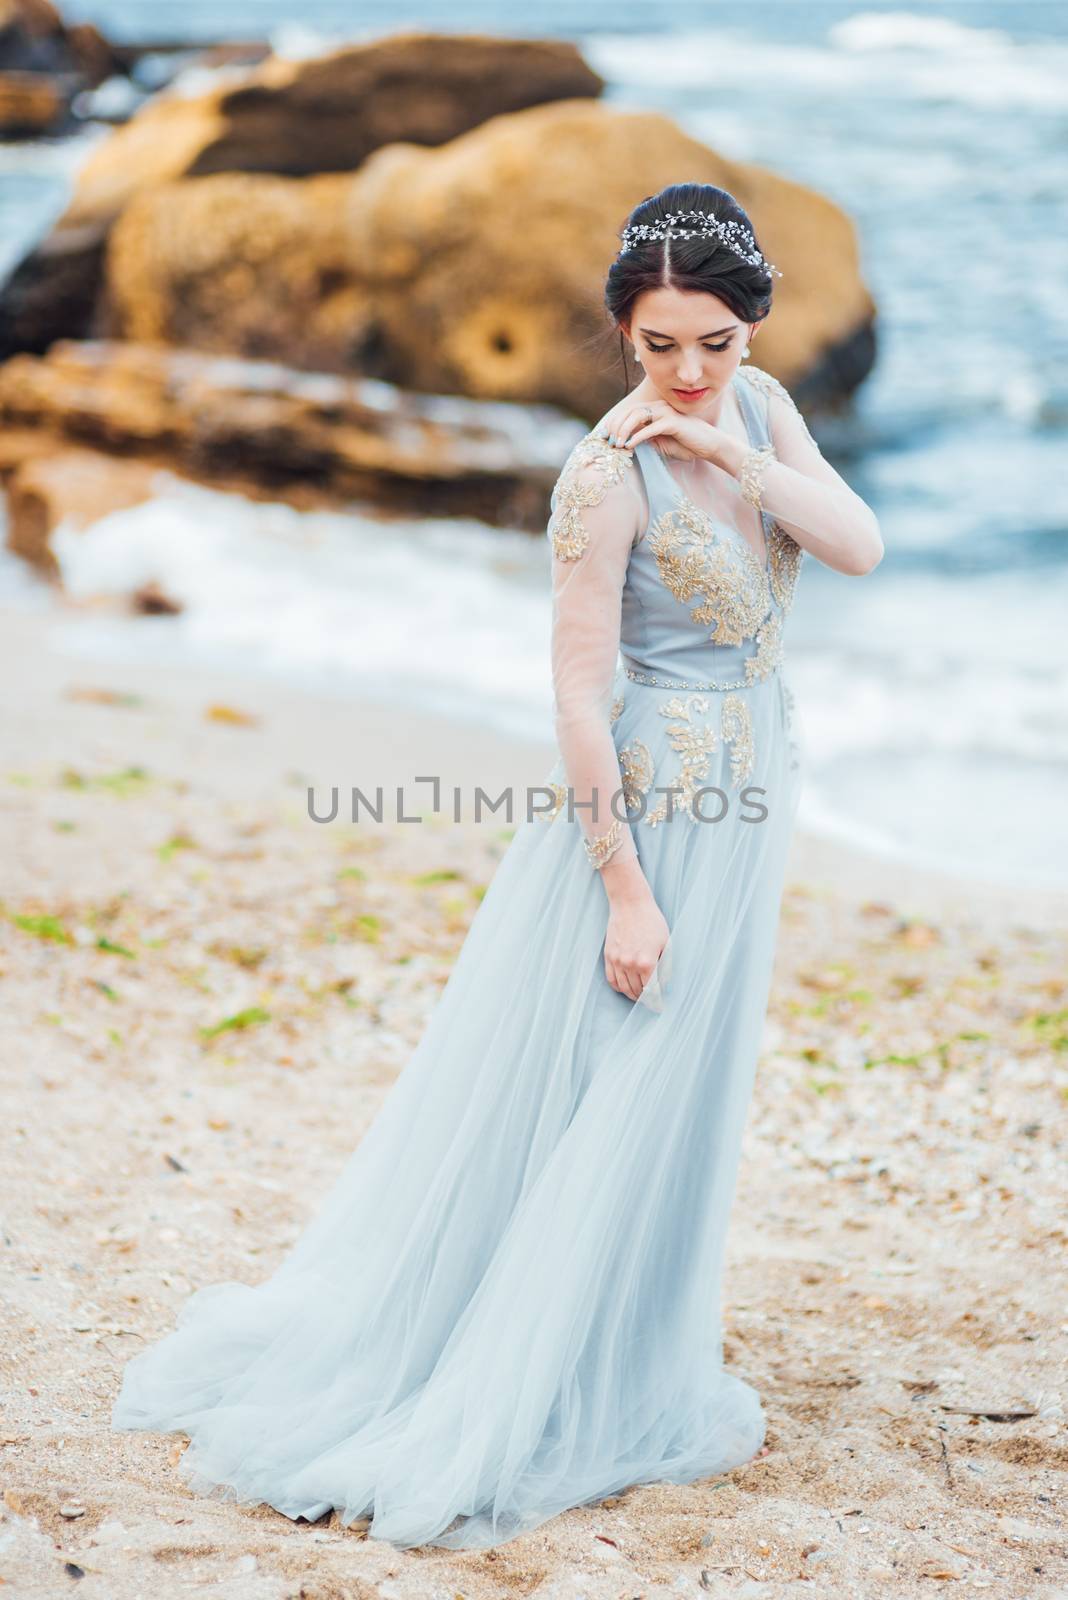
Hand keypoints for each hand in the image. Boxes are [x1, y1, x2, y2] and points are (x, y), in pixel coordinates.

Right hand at [604, 887, 670, 1002]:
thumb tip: (663, 982)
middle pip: (636, 991)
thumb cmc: (651, 920)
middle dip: (644, 1000)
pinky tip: (625, 988)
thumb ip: (666, 965)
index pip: (651, 991)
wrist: (630, 903)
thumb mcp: (666, 942)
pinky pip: (611, 979)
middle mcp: (630, 964)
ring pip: (623, 988)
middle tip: (650, 1002)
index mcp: (647, 962)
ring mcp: (617, 960)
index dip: (656, 1001)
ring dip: (631, 995)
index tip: (659, 1006)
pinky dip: (618, 987)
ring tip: (639, 997)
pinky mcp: (608, 955)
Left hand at [611, 397, 728, 464]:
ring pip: (638, 415)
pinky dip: (638, 436)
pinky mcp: (673, 422)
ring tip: (618, 443)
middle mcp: (659, 407)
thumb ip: (644, 440)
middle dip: (616, 426)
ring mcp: (666, 412)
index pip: (629, 411)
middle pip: (630, 411)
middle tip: (609, 441)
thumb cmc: (684, 444)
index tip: (605, 436)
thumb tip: (624, 443)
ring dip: (624, 429)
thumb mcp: (659, 443)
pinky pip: (651, 427)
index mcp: (655, 410)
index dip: (615, 423)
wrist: (707, 446)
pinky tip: (630, 445)